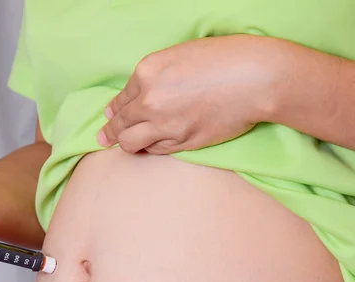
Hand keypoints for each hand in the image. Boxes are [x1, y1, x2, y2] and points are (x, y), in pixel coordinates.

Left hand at [98, 35, 280, 153]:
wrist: (256, 78)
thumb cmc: (224, 59)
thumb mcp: (180, 55)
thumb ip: (155, 75)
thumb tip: (138, 94)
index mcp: (147, 73)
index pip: (121, 99)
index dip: (114, 111)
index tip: (109, 118)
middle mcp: (150, 100)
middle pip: (119, 124)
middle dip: (108, 133)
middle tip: (102, 139)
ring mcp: (164, 125)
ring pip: (131, 143)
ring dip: (126, 144)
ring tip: (125, 146)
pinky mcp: (182, 142)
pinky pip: (155, 150)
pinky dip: (151, 148)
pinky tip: (153, 145)